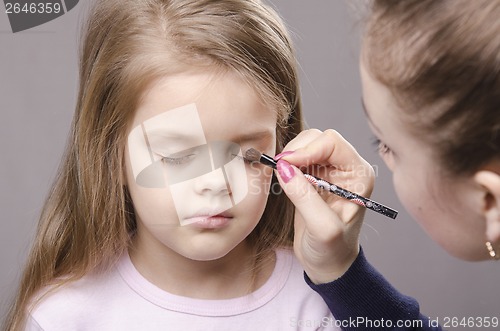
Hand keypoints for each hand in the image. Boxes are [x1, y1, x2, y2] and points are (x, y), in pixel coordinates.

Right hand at [275, 129, 374, 283]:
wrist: (328, 264)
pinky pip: (298, 158)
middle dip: (297, 150)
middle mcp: (347, 168)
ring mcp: (330, 171)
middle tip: (280, 168)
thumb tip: (284, 168)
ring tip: (282, 176)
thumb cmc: (333, 250)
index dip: (307, 149)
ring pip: (306, 144)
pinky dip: (286, 164)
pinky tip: (283, 179)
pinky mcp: (314, 177)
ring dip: (290, 156)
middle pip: (318, 138)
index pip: (332, 143)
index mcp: (358, 175)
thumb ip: (304, 197)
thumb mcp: (322, 228)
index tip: (286, 164)